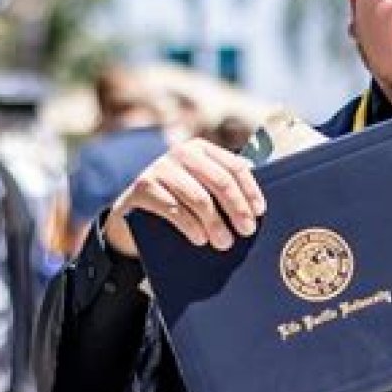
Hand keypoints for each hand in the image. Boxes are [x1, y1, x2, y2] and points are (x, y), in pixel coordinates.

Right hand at [102, 138, 266, 257]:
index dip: (250, 190)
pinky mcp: (143, 187)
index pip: (234, 166)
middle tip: (247, 231)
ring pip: (199, 197)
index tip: (259, 212)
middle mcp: (181, 153)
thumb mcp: (200, 188)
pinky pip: (174, 209)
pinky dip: (191, 226)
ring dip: (215, 223)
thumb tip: (256, 209)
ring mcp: (160, 168)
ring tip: (225, 242)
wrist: (132, 212)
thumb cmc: (177, 200)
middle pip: (220, 181)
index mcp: (201, 149)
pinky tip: (200, 238)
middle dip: (237, 208)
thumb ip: (222, 189)